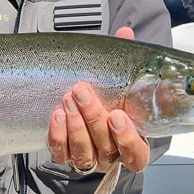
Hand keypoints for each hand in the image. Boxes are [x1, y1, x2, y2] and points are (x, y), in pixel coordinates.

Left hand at [47, 26, 150, 174]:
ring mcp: (89, 159)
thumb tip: (125, 34)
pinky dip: (58, 136)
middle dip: (93, 118)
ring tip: (68, 99)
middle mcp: (111, 156)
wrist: (82, 110)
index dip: (128, 139)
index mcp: (132, 143)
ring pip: (83, 153)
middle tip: (82, 92)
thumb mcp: (119, 80)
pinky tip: (57, 116)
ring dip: (75, 126)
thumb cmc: (109, 97)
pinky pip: (61, 154)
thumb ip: (124, 60)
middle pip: (106, 147)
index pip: (136, 154)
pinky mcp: (66, 158)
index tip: (117, 115)